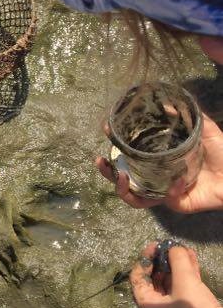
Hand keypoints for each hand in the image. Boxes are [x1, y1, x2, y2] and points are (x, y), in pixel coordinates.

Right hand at [96, 112, 222, 212]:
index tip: (107, 129)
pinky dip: (170, 191)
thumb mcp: (205, 130)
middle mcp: (157, 177)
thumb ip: (189, 115)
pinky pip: (167, 200)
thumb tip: (169, 102)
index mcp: (159, 159)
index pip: (131, 153)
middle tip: (100, 160)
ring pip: (134, 197)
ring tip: (121, 177)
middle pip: (124, 178)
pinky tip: (177, 180)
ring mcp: (164, 192)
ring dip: (122, 189)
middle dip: (107, 172)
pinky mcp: (177, 205)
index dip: (116, 143)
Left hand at [130, 243, 222, 307]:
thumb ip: (177, 262)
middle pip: (154, 281)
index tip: (155, 245)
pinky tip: (192, 259)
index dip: (145, 260)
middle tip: (170, 247)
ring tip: (183, 249)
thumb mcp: (185, 282)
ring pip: (171, 284)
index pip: (138, 279)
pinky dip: (186, 275)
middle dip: (162, 262)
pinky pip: (183, 290)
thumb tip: (174, 248)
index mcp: (148, 307)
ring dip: (176, 267)